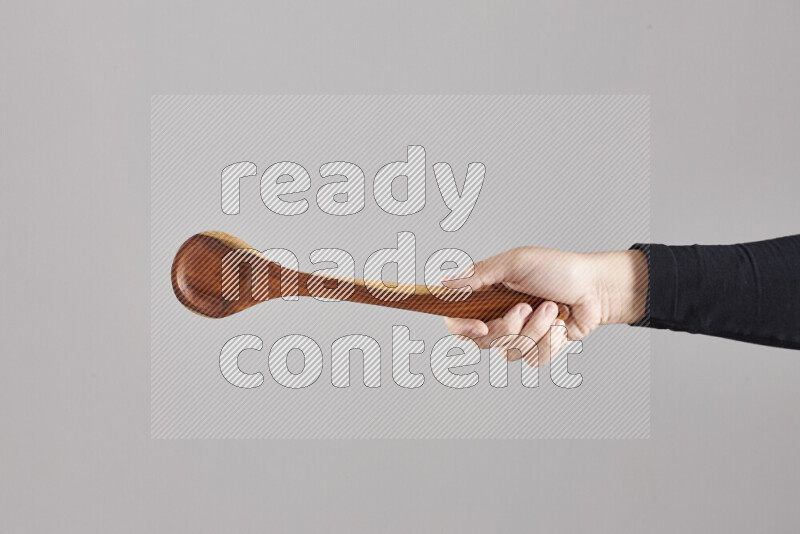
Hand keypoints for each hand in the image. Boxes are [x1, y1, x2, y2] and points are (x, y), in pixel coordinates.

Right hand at [442, 247, 648, 365]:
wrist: (597, 288)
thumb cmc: (559, 269)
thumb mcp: (515, 263)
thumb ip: (478, 275)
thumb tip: (444, 284)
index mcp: (487, 295)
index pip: (457, 320)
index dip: (463, 328)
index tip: (481, 327)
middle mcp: (498, 317)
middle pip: (483, 342)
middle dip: (509, 327)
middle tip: (526, 306)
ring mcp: (519, 335)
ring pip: (510, 352)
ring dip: (535, 331)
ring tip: (552, 309)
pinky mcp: (539, 348)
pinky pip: (534, 359)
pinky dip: (550, 342)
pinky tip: (560, 325)